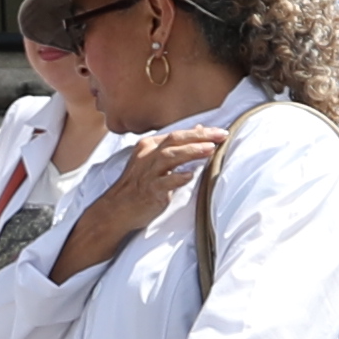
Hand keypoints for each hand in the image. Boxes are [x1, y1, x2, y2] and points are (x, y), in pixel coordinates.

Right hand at [55, 127, 228, 276]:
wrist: (117, 209)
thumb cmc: (138, 185)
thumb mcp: (154, 161)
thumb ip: (175, 146)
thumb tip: (200, 129)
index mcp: (148, 146)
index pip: (177, 134)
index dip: (200, 132)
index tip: (219, 132)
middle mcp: (147, 156)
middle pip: (175, 141)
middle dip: (200, 137)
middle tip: (221, 136)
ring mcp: (147, 173)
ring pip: (170, 157)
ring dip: (191, 152)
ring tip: (210, 150)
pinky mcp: (149, 190)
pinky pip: (165, 182)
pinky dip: (178, 177)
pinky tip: (191, 175)